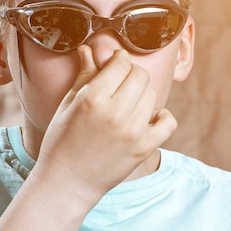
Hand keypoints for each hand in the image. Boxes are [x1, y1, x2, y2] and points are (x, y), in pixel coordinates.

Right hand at [31, 45, 176, 206]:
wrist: (67, 183)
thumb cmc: (62, 140)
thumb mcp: (68, 104)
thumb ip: (83, 74)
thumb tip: (87, 48)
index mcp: (93, 98)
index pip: (120, 62)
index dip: (118, 60)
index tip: (114, 66)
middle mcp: (115, 112)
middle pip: (140, 75)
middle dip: (131, 75)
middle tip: (121, 85)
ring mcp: (132, 131)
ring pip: (152, 94)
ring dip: (142, 96)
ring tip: (128, 105)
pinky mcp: (144, 148)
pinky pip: (168, 121)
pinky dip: (161, 117)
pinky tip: (148, 118)